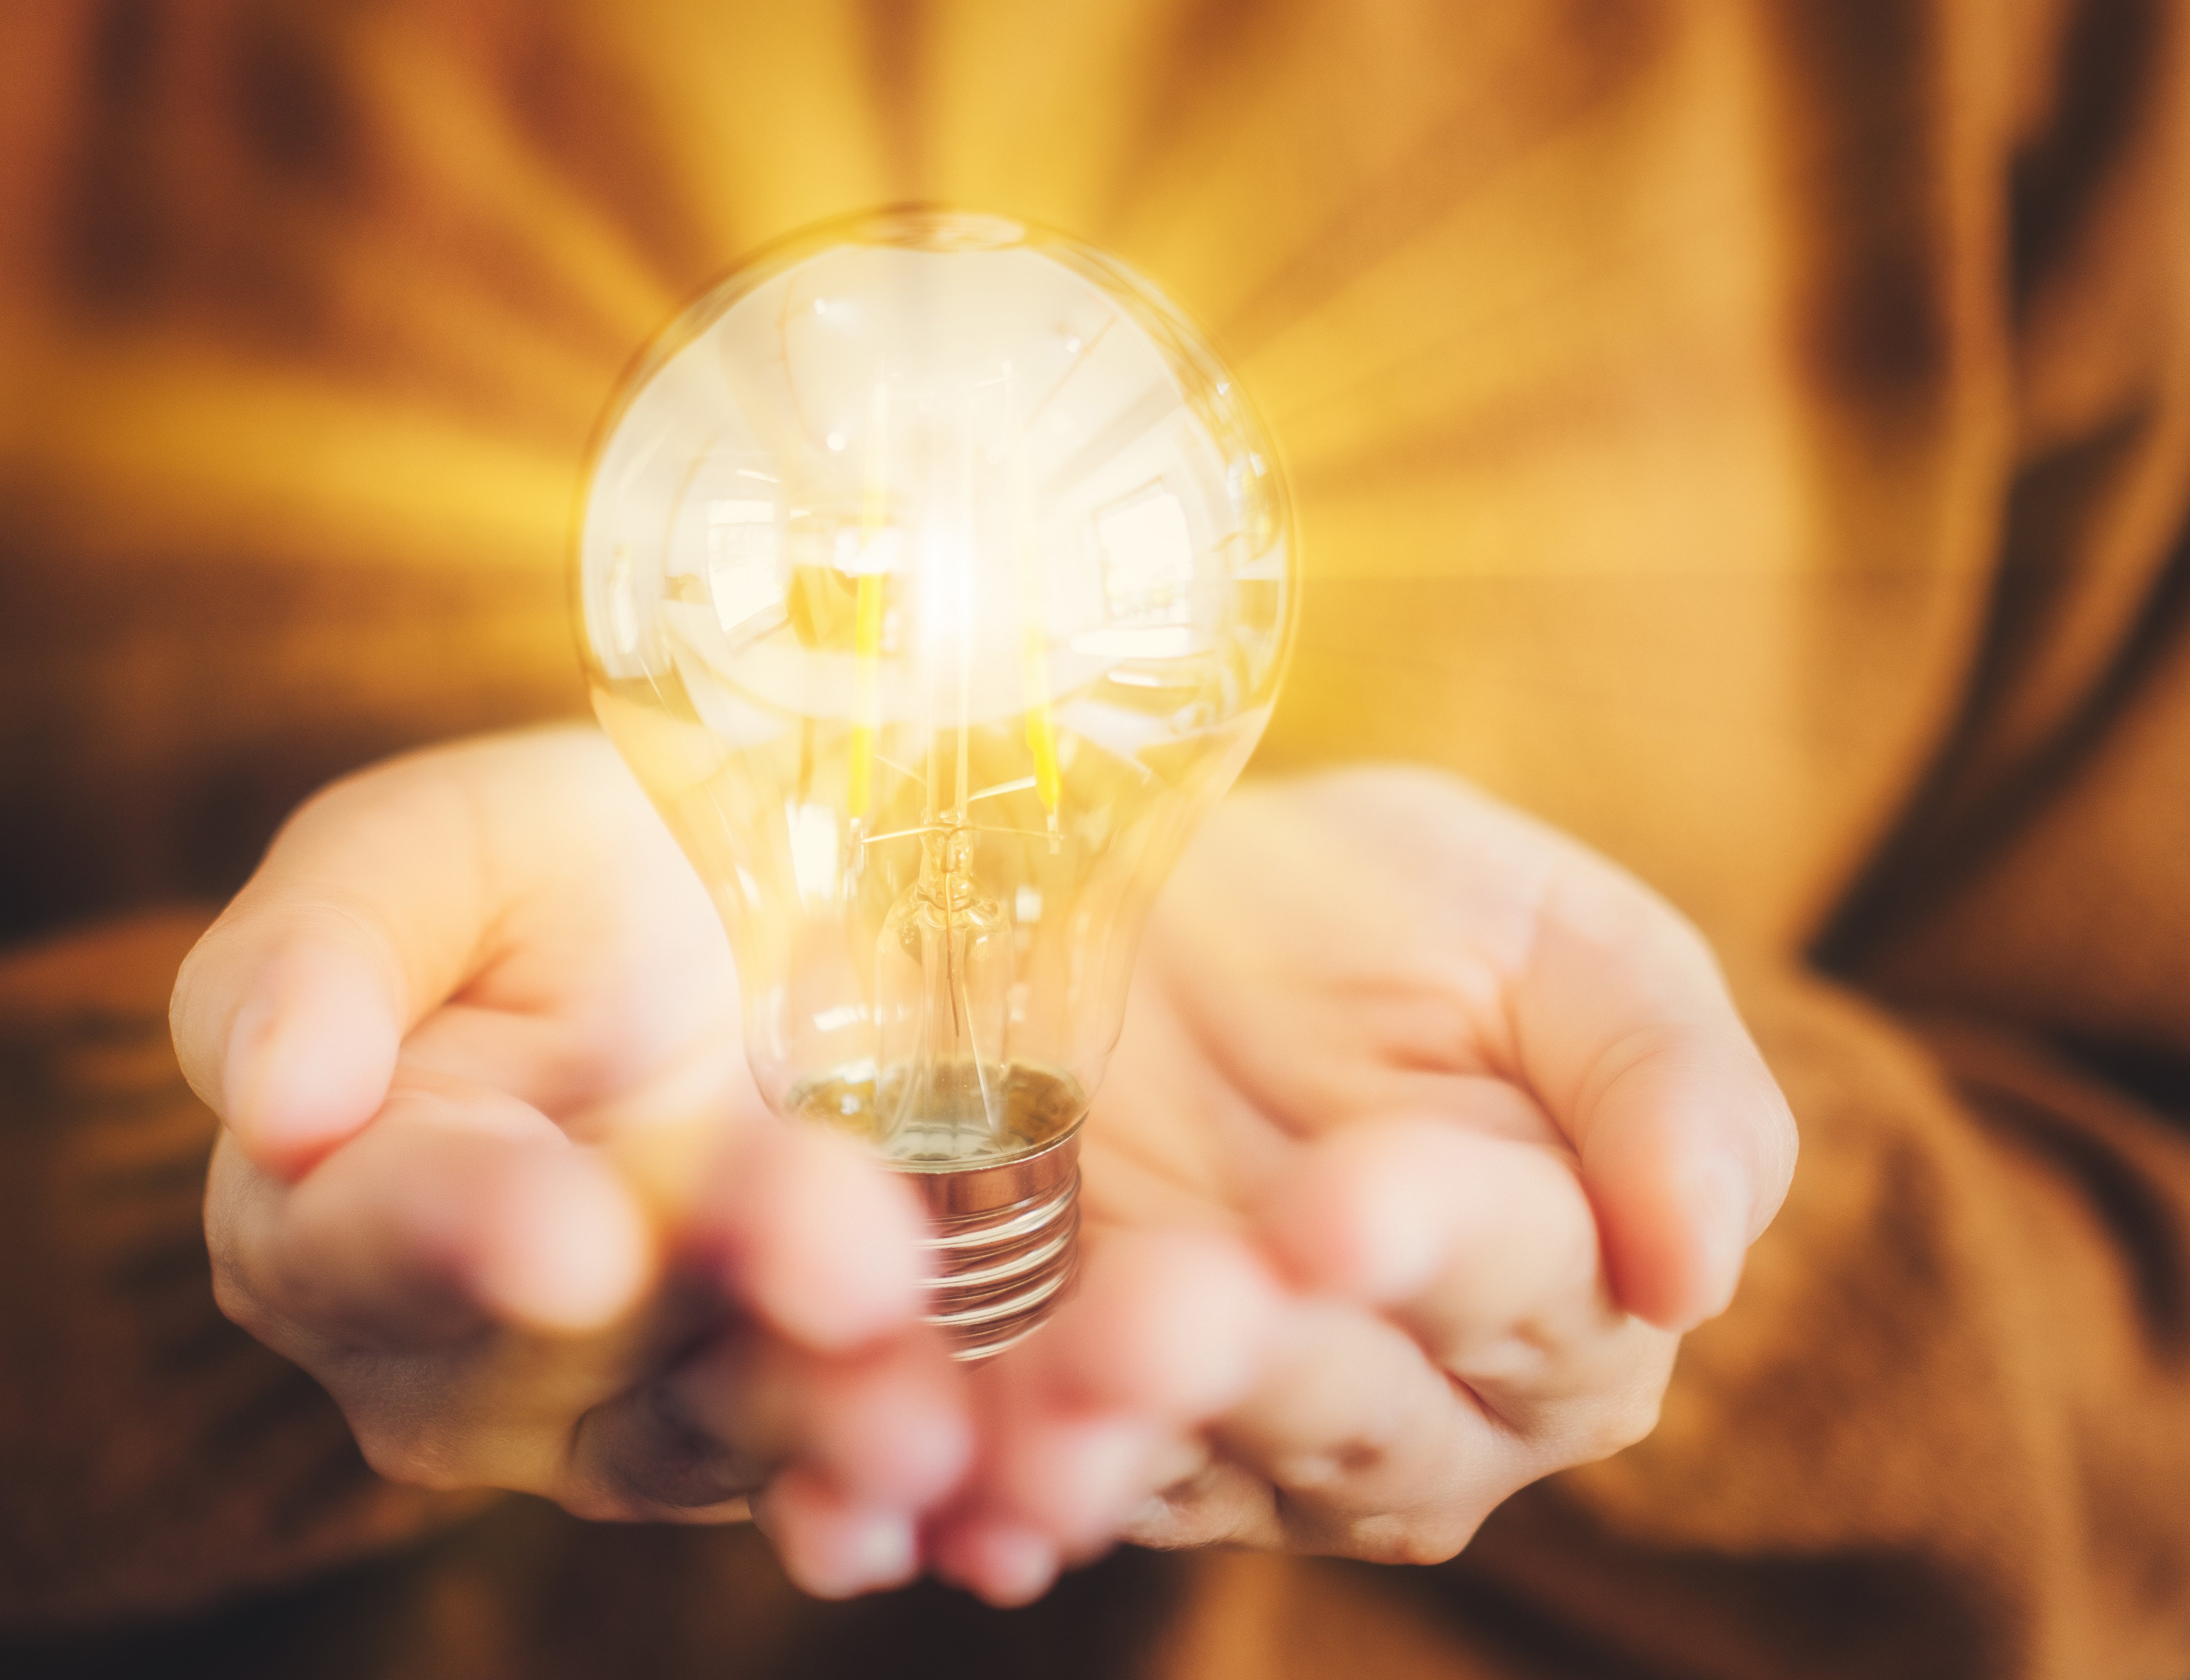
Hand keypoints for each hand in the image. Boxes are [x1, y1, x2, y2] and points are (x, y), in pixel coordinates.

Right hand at [171, 728, 970, 1596]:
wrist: (732, 907)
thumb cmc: (544, 870)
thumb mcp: (427, 847)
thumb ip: (323, 944)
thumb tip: (278, 1096)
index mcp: (339, 1206)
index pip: (379, 1238)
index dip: (468, 1237)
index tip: (574, 1236)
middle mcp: (464, 1349)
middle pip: (578, 1352)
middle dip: (719, 1307)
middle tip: (851, 1268)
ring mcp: (627, 1404)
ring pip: (714, 1432)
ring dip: (827, 1424)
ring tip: (931, 1419)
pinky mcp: (773, 1425)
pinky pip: (825, 1474)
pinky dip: (896, 1483)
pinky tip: (982, 1500)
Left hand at [928, 767, 1796, 1601]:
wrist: (1180, 914)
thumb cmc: (1398, 917)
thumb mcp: (1548, 933)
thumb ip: (1660, 1076)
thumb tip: (1700, 1268)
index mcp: (1565, 1278)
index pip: (1513, 1278)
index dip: (1425, 1247)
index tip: (1336, 1210)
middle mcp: (1420, 1400)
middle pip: (1355, 1416)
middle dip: (1255, 1371)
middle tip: (1157, 1319)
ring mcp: (1244, 1431)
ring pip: (1195, 1470)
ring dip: (1109, 1453)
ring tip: (1040, 1422)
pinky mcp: (1089, 1424)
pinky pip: (1042, 1480)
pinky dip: (987, 1491)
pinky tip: (941, 1501)